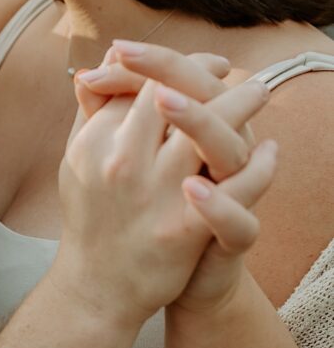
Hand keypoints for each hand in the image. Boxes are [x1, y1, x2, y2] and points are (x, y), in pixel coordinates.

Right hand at [52, 45, 274, 327]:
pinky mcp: (184, 230)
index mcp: (98, 139)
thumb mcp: (77, 156)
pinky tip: (270, 151)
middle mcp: (123, 160)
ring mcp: (155, 194)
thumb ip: (92, 109)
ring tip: (259, 90)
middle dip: (204, 72)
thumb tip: (104, 60)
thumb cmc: (90, 214)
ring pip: (209, 130)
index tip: (195, 62)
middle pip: (172, 96)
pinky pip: (233, 189)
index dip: (169, 65)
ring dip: (241, 104)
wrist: (96, 287)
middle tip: (228, 66)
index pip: (139, 84)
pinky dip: (259, 167)